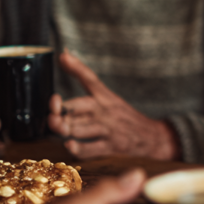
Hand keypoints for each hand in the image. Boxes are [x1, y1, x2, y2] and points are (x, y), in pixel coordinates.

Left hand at [49, 50, 179, 159]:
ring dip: (64, 129)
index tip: (63, 57)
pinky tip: (70, 145)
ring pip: (78, 129)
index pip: (90, 78)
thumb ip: (83, 76)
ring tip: (58, 128)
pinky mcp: (110, 146)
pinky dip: (77, 148)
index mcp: (104, 96)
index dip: (76, 67)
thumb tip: (65, 54)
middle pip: (77, 107)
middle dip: (59, 111)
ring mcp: (107, 129)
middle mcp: (104, 110)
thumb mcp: (107, 94)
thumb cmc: (123, 116)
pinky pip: (90, 149)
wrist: (152, 137)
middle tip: (51, 113)